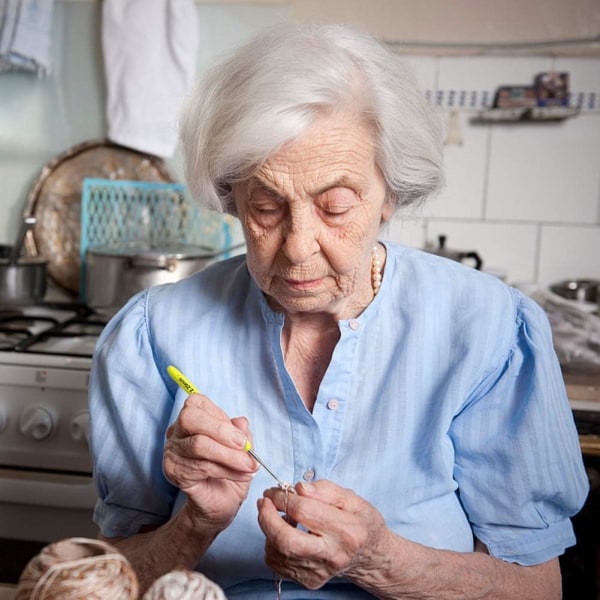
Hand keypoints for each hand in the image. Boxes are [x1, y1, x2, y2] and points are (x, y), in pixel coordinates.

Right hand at [163, 393, 258, 531]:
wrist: (219, 501)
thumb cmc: (229, 467)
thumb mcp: (241, 447)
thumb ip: (241, 432)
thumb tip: (241, 423)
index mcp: (193, 416)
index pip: (197, 404)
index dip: (221, 420)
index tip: (243, 438)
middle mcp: (177, 431)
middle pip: (190, 419)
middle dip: (221, 432)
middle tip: (245, 447)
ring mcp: (172, 451)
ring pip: (198, 445)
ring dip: (229, 456)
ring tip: (250, 466)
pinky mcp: (173, 471)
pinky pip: (201, 467)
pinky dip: (227, 471)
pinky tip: (242, 476)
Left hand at [257, 480, 389, 589]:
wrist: (370, 556)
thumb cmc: (361, 523)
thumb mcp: (352, 499)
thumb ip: (325, 490)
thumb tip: (299, 488)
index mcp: (346, 531)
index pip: (304, 511)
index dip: (283, 498)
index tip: (275, 490)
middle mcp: (332, 555)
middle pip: (287, 541)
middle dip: (267, 518)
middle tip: (264, 502)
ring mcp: (319, 572)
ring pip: (278, 553)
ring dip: (269, 530)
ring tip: (277, 515)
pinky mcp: (309, 581)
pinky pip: (278, 564)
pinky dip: (272, 544)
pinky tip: (283, 532)